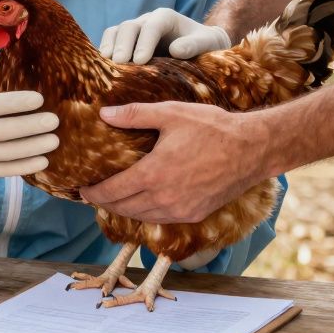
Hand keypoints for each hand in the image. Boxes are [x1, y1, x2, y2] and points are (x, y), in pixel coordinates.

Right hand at [0, 72, 59, 179]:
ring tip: (54, 140)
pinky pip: (4, 170)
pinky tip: (42, 160)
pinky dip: (24, 166)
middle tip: (54, 121)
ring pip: (7, 152)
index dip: (18, 102)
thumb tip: (19, 71)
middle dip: (32, 126)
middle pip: (4, 130)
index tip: (40, 99)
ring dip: (34, 147)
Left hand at [79, 102, 269, 222]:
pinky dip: (146, 213)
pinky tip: (143, 201)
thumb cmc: (212, 128)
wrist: (252, 149)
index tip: (81, 189)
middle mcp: (164, 198)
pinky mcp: (195, 215)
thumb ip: (133, 115)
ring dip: (125, 210)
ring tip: (114, 198)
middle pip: (123, 208)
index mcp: (153, 174)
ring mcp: (181, 210)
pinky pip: (161, 218)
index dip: (92, 193)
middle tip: (93, 194)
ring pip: (141, 217)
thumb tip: (104, 114)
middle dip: (105, 203)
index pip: (112, 192)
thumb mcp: (170, 114)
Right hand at [99, 8, 230, 63]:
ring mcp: (134, 31)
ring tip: (106, 65)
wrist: (200, 47)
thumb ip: (194, 45)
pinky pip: (110, 42)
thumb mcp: (207, 43)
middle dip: (123, 45)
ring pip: (115, 32)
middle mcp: (147, 21)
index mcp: (166, 18)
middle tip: (119, 64)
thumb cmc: (206, 45)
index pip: (152, 26)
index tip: (140, 61)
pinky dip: (105, 52)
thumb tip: (175, 50)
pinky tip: (102, 68)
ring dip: (109, 47)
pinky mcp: (126, 42)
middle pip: (128, 27)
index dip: (144, 42)